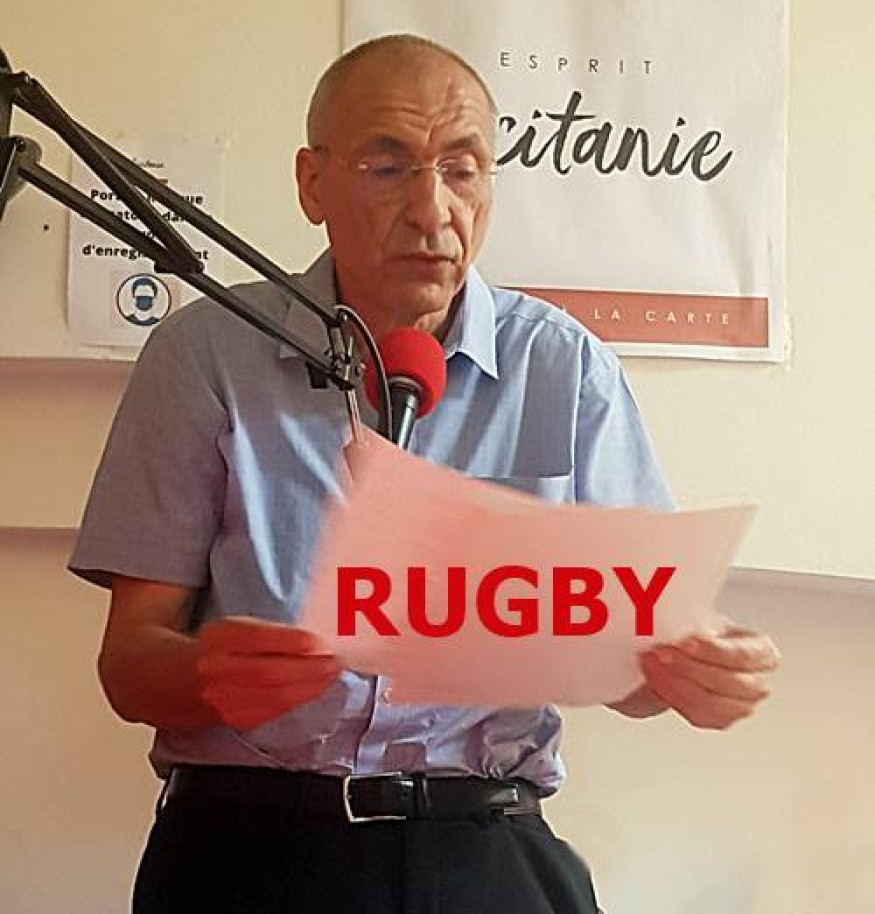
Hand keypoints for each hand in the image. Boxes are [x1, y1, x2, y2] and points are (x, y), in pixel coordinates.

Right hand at [196, 617, 340, 729]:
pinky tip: (314, 689)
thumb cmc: (225, 647)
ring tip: (331, 675)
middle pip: (267, 672)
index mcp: (220, 637)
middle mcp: (217, 668)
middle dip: (308, 669)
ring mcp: (224, 698)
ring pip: (273, 697)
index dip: (290, 641)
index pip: (256, 638)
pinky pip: (273, 711)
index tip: (319, 641)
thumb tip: (315, 641)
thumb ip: (275, 633)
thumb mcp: (243, 627)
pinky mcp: (235, 718)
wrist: (186, 679)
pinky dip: (298, 699)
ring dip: (310, 687)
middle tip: (336, 662)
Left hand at [637, 621, 780, 728]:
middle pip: (728, 682)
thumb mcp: (701, 619)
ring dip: (677, 684)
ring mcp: (742, 706)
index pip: (742, 655)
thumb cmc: (698, 634)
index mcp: (762, 652)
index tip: (685, 642)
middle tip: (662, 653)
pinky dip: (673, 697)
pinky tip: (657, 681)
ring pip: (712, 703)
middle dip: (690, 667)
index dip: (713, 651)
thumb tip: (677, 620)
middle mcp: (757, 682)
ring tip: (652, 666)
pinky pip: (698, 715)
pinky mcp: (720, 720)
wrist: (684, 653)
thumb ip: (694, 621)